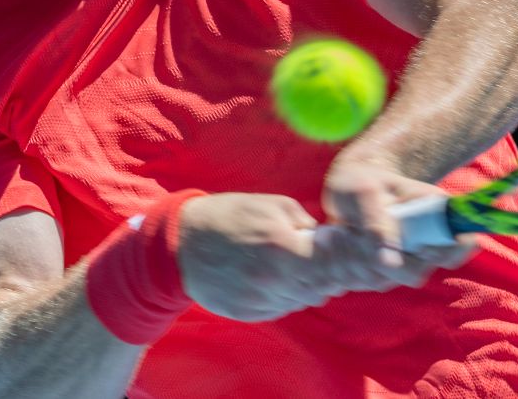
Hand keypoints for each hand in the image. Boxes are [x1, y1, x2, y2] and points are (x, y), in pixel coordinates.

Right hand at [176, 193, 343, 321]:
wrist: (181, 243)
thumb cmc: (229, 216)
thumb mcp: (269, 204)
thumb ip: (303, 221)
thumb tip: (326, 239)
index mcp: (281, 247)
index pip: (331, 269)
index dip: (337, 262)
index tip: (332, 254)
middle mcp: (272, 280)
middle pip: (319, 290)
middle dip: (322, 276)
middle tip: (311, 260)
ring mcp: (258, 300)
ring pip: (300, 302)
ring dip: (302, 287)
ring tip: (287, 267)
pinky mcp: (246, 314)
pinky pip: (279, 310)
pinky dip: (282, 297)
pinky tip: (270, 279)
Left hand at [322, 154, 478, 272]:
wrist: (349, 189)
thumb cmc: (362, 182)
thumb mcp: (365, 191)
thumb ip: (377, 221)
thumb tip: (389, 260)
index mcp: (438, 215)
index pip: (464, 245)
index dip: (442, 253)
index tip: (411, 243)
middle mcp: (426, 244)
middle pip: (414, 274)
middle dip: (375, 255)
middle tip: (354, 230)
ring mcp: (404, 262)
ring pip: (382, 280)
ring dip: (353, 257)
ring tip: (342, 229)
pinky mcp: (380, 273)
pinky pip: (361, 282)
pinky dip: (342, 264)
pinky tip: (336, 240)